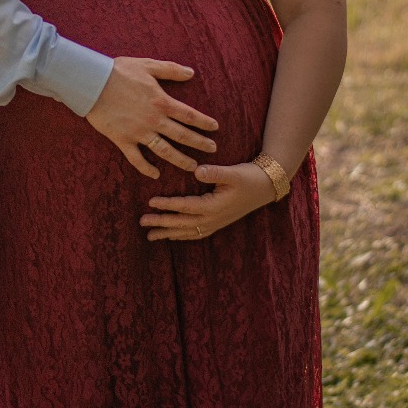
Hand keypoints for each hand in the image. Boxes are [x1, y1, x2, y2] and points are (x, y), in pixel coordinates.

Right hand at [85, 59, 218, 179]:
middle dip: (200, 143)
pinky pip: (137, 159)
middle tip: (213, 150)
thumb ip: (171, 70)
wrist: (91, 83)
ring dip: (180, 160)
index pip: (189, 115)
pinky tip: (156, 175)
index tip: (215, 128)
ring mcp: (138, 132)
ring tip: (193, 166)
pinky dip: (146, 168)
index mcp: (161, 101)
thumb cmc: (119, 71)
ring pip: (165, 151)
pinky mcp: (123, 140)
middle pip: (182, 136)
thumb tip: (191, 73)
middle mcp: (154, 120)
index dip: (204, 122)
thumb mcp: (148, 65)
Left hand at [141, 161, 277, 243]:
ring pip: (187, 232)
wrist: (265, 187)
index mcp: (214, 206)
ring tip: (150, 235)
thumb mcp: (233, 173)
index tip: (150, 202)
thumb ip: (215, 173)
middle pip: (182, 223)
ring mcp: (215, 223)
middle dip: (161, 223)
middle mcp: (212, 218)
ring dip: (168, 233)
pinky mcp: (217, 223)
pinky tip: (171, 236)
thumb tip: (196, 171)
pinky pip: (195, 234)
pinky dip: (182, 236)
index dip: (167, 205)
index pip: (185, 207)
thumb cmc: (248, 177)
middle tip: (142, 222)